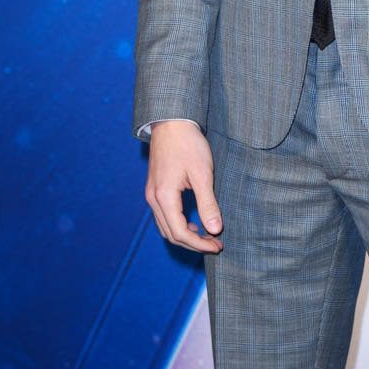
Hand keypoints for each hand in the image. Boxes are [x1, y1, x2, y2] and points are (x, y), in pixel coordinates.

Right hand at [145, 120, 222, 252]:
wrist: (172, 122)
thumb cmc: (188, 144)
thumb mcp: (202, 174)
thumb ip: (208, 203)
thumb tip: (215, 230)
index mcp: (164, 197)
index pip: (180, 233)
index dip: (200, 244)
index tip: (218, 245)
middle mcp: (153, 199)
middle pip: (171, 234)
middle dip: (194, 243)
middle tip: (215, 244)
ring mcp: (151, 194)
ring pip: (166, 227)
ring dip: (185, 235)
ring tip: (207, 236)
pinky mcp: (154, 188)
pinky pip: (164, 216)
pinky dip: (178, 225)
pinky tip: (193, 222)